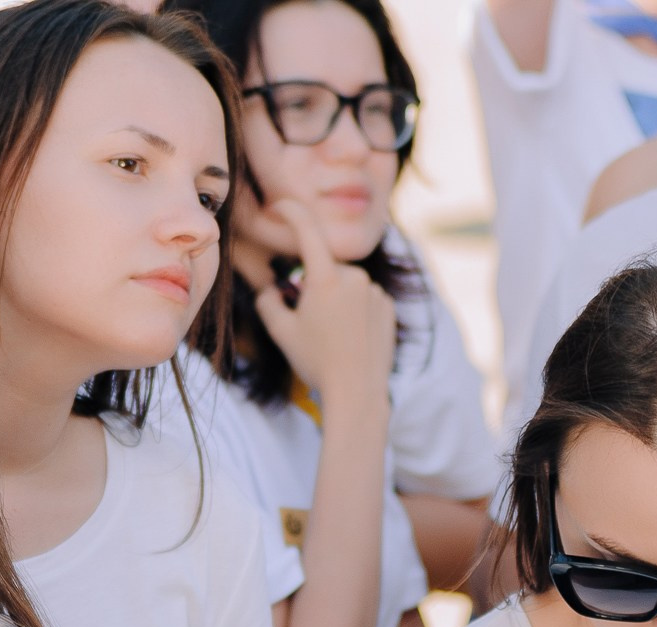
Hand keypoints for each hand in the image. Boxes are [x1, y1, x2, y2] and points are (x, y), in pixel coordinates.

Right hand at [250, 198, 396, 406]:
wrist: (357, 391)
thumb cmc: (316, 362)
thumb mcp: (281, 333)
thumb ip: (269, 302)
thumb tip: (271, 289)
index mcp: (326, 279)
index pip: (307, 230)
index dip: (291, 212)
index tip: (281, 205)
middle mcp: (354, 277)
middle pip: (325, 269)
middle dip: (313, 287)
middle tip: (308, 323)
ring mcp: (374, 290)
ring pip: (345, 285)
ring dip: (334, 301)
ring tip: (332, 337)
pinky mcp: (387, 305)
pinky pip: (364, 298)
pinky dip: (354, 311)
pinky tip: (351, 338)